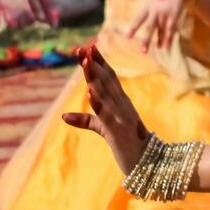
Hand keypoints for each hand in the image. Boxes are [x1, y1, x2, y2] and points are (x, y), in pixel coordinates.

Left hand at [62, 46, 148, 175]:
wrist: (147, 163)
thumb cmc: (127, 144)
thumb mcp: (104, 129)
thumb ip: (86, 120)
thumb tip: (62, 116)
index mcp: (121, 102)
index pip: (110, 78)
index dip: (100, 62)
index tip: (89, 46)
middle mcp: (122, 105)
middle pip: (106, 80)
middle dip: (94, 63)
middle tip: (83, 47)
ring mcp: (120, 116)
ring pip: (105, 93)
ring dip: (95, 77)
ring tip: (86, 61)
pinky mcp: (117, 130)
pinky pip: (106, 115)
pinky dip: (98, 103)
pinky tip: (90, 93)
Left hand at [126, 0, 187, 52]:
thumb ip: (147, 8)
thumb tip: (141, 18)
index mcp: (147, 6)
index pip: (138, 18)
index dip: (133, 28)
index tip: (127, 37)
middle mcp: (155, 10)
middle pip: (149, 27)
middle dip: (146, 40)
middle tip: (143, 50)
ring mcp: (164, 13)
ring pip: (160, 30)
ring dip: (159, 40)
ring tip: (159, 48)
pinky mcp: (173, 15)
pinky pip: (170, 28)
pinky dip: (169, 37)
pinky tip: (168, 45)